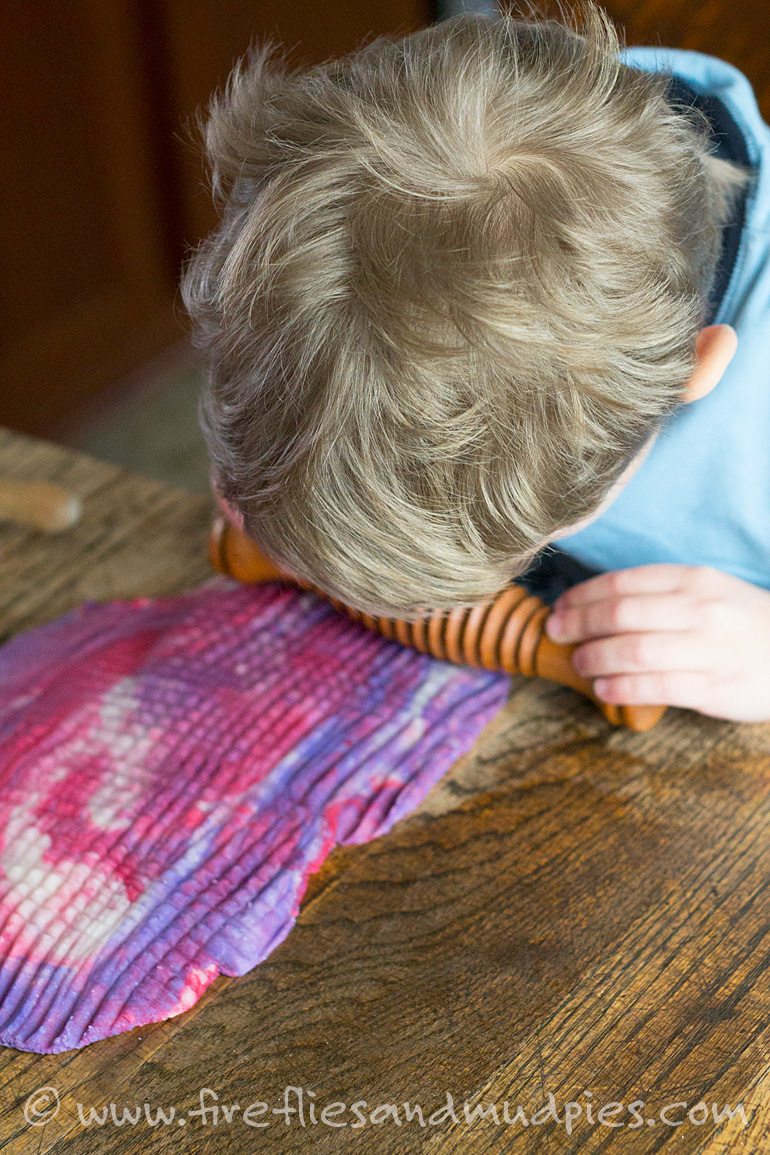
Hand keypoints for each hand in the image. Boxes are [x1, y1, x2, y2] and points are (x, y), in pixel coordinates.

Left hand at [544, 564, 769, 722]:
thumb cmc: (739, 623)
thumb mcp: (706, 591)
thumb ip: (657, 593)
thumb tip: (592, 604)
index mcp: (694, 580)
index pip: (623, 582)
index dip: (582, 596)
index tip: (559, 607)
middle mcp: (700, 610)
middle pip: (622, 614)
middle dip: (579, 624)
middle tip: (557, 634)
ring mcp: (709, 650)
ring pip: (635, 650)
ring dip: (596, 658)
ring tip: (580, 664)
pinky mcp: (714, 688)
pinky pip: (656, 687)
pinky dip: (621, 689)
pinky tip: (604, 690)